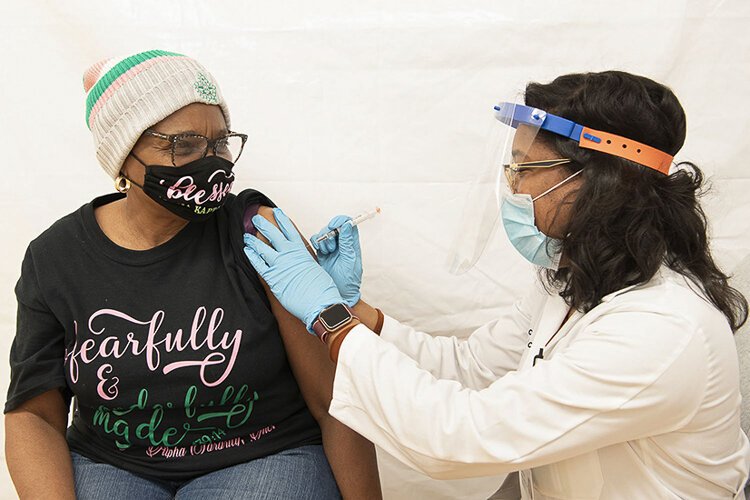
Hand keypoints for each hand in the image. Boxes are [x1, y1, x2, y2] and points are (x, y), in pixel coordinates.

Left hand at [244, 208, 343, 331]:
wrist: (320, 303)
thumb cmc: (322, 290)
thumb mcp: (315, 269)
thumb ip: (305, 262)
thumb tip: (300, 262)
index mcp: (301, 251)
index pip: (289, 230)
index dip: (282, 220)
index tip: (276, 213)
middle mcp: (289, 255)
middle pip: (273, 234)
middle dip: (263, 225)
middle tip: (256, 219)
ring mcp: (280, 265)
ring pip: (262, 248)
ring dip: (253, 241)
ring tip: (246, 236)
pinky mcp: (273, 278)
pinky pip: (258, 265)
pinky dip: (252, 257)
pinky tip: (247, 252)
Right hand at [310, 215, 361, 306]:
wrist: (339, 295)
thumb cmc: (348, 281)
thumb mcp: (350, 261)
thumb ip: (348, 243)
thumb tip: (347, 225)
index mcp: (352, 244)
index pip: (348, 224)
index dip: (340, 220)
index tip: (333, 225)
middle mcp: (342, 244)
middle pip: (334, 227)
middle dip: (330, 233)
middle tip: (331, 247)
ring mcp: (331, 248)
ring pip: (324, 233)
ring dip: (323, 240)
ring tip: (327, 253)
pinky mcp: (321, 253)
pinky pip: (316, 241)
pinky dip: (316, 243)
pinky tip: (320, 253)